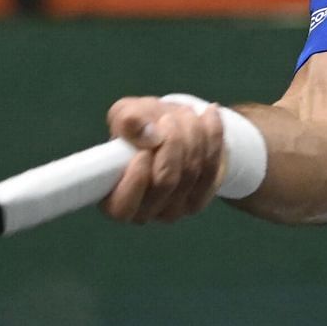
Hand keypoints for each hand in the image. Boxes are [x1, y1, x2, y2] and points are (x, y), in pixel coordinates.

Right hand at [99, 95, 228, 223]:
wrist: (172, 127)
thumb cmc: (141, 125)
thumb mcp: (126, 114)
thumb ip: (127, 120)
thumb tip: (148, 134)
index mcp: (113, 198)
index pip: (123, 206)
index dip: (136, 177)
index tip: (144, 149)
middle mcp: (143, 211)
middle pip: (166, 181)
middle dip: (172, 141)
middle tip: (168, 117)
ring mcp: (173, 210)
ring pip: (191, 171)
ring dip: (192, 134)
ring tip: (184, 114)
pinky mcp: (199, 200)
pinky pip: (212, 167)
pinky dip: (213, 137)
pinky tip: (208, 115)